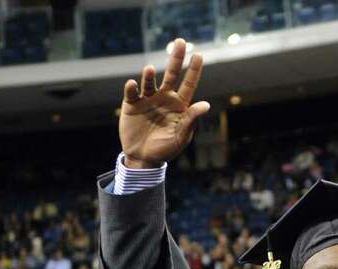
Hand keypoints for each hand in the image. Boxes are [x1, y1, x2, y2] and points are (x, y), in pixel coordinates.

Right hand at [120, 39, 211, 167]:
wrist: (144, 159)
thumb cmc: (166, 149)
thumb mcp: (181, 136)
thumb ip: (191, 119)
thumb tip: (205, 104)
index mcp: (179, 105)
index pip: (188, 84)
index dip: (194, 70)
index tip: (199, 55)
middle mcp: (164, 98)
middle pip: (171, 74)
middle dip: (176, 58)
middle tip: (180, 41)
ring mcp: (148, 99)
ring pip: (150, 82)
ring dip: (150, 75)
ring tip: (151, 70)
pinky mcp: (131, 104)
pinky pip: (132, 93)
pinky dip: (132, 88)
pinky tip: (133, 85)